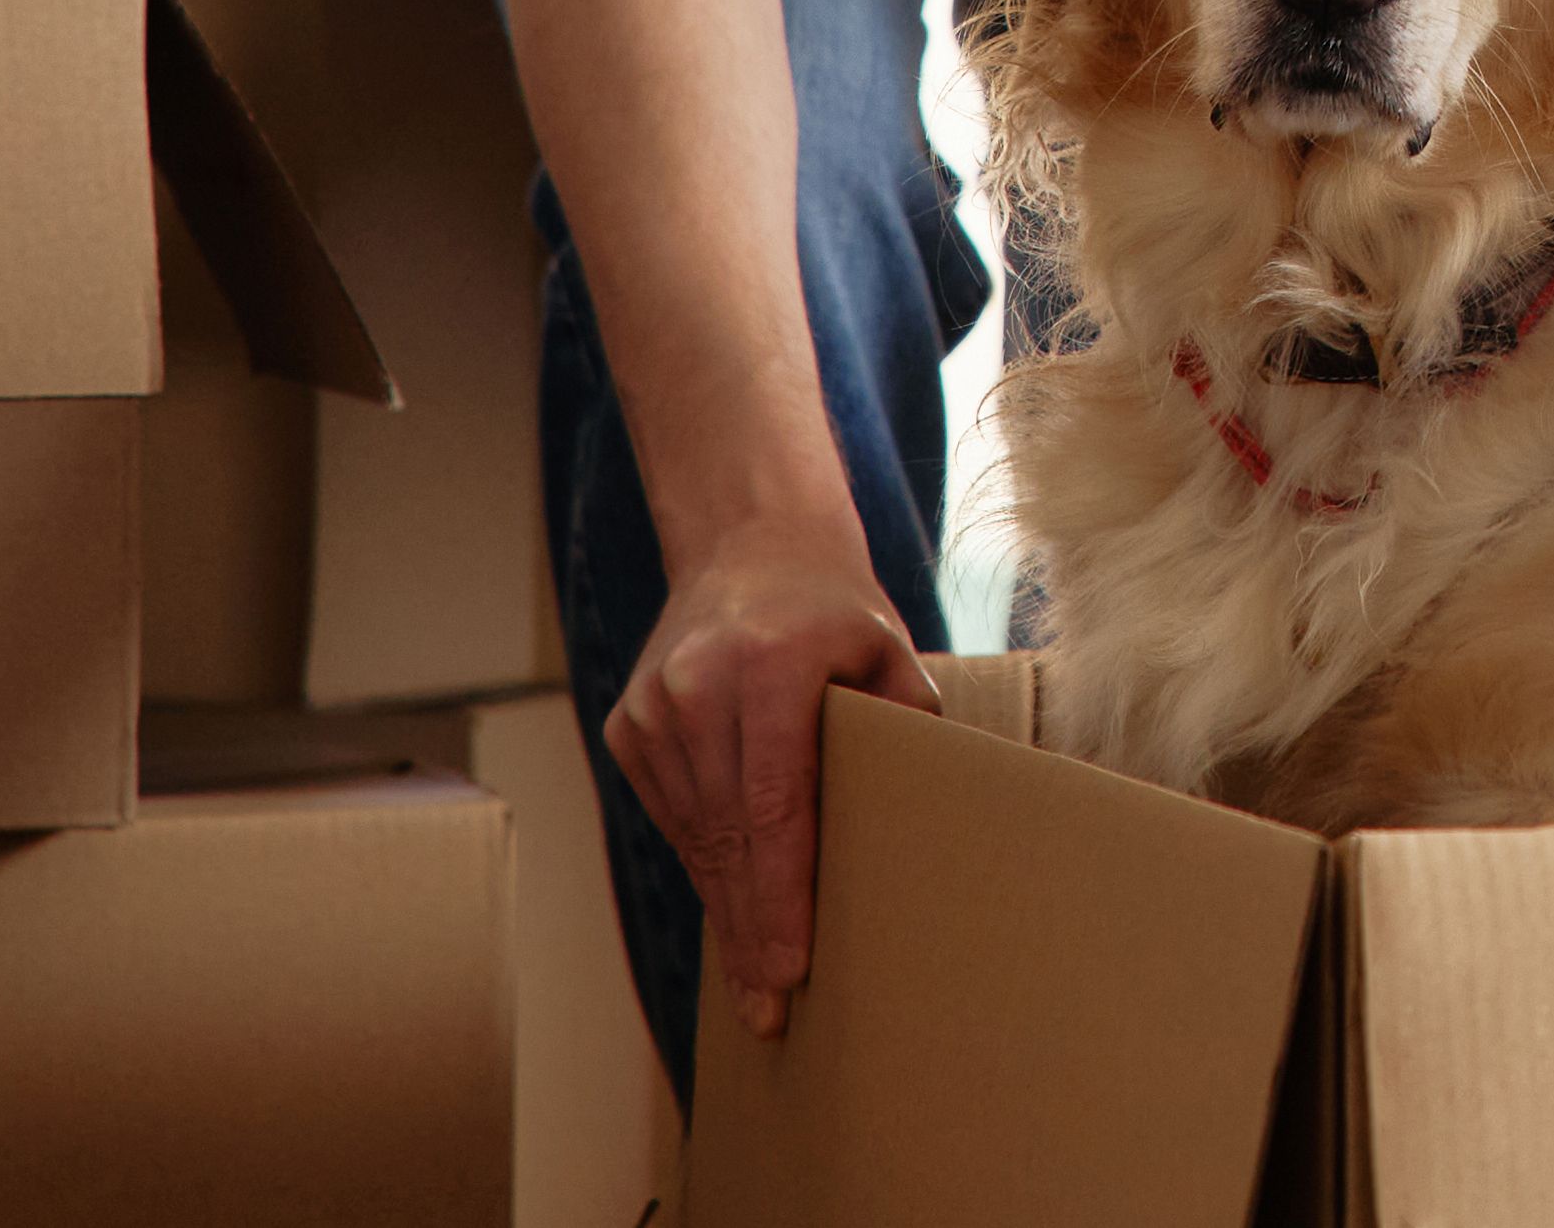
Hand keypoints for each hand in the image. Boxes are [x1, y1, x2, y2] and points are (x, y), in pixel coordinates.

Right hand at [603, 514, 941, 1041]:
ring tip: (755, 981)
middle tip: (772, 1009)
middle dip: (751, 930)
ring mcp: (652, 710)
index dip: (780, 895)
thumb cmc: (833, 609)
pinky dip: (704, 865)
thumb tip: (925, 818)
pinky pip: (672, 818)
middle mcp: (696, 689)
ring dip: (726, 911)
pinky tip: (731, 911)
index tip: (790, 964)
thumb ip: (908, 724)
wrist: (746, 544)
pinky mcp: (628, 727)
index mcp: (766, 668)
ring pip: (694, 839)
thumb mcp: (887, 648)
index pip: (772, 807)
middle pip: (727, 840)